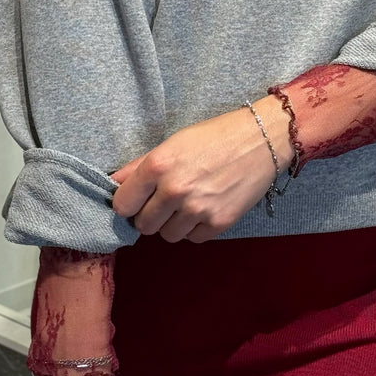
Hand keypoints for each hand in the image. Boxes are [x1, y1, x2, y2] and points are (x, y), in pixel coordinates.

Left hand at [108, 96, 292, 243]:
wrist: (262, 139)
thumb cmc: (215, 136)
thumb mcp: (173, 143)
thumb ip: (140, 167)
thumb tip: (113, 184)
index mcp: (158, 165)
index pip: (122, 205)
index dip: (129, 203)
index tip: (138, 200)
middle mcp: (174, 190)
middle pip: (143, 225)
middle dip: (150, 215)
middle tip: (165, 201)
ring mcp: (197, 209)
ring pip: (168, 235)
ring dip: (173, 223)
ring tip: (188, 203)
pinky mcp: (218, 223)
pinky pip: (193, 238)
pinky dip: (196, 228)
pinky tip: (206, 208)